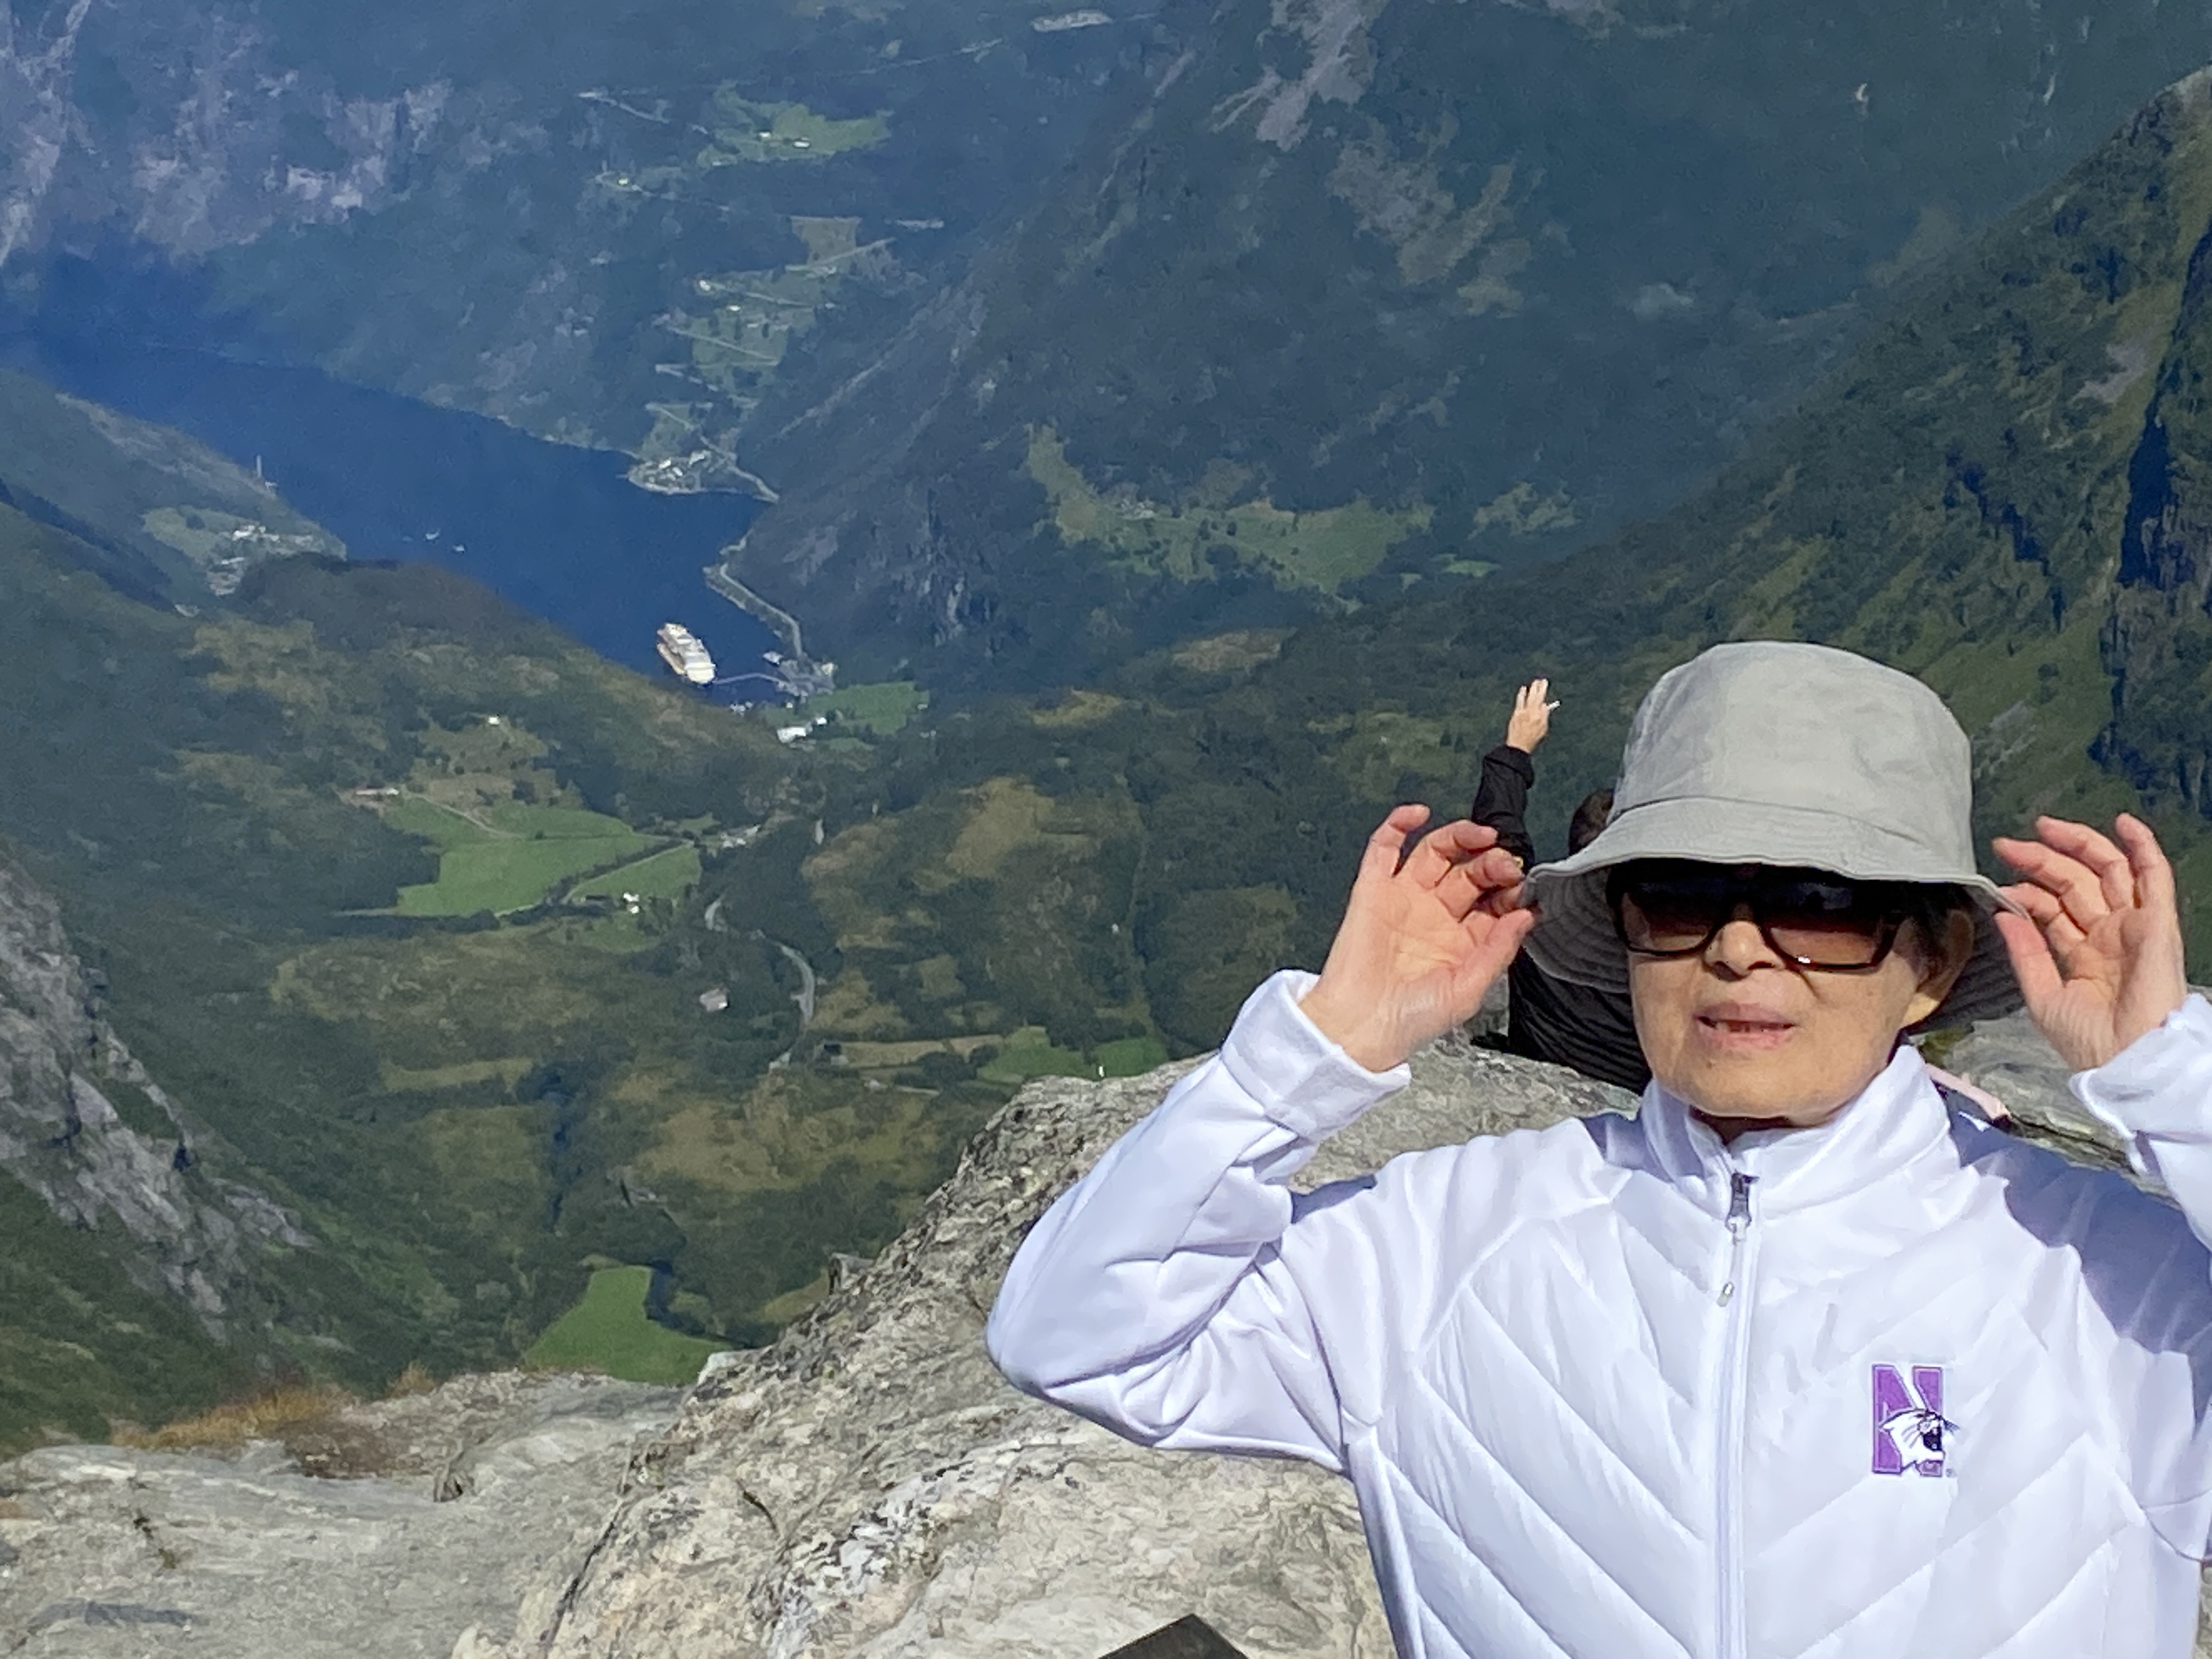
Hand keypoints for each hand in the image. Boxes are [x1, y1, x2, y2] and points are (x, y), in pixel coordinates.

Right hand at [1299, 806, 1535, 1071]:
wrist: (1359, 1027)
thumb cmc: (1410, 1020)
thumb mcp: (1469, 990)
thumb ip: (1498, 950)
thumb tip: (1525, 915)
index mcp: (1461, 941)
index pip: (1494, 901)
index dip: (1510, 889)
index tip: (1523, 887)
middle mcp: (1434, 916)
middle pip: (1469, 872)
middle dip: (1491, 862)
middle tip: (1504, 862)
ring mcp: (1403, 899)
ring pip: (1434, 852)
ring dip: (1458, 836)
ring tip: (1480, 835)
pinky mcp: (1372, 890)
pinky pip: (1383, 849)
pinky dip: (1398, 825)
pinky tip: (1418, 815)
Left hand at [1505, 678, 1558, 752]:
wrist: (1519, 745)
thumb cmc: (1531, 739)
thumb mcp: (1543, 729)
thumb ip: (1544, 716)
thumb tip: (1545, 705)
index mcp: (1541, 717)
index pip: (1543, 700)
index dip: (1544, 691)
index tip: (1545, 684)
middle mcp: (1533, 713)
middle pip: (1537, 697)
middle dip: (1539, 688)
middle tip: (1541, 680)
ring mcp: (1523, 713)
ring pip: (1529, 697)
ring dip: (1532, 688)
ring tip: (1535, 682)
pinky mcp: (1516, 714)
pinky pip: (1520, 701)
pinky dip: (1522, 694)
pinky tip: (1523, 689)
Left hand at [1991, 814, 2188, 1070]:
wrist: (2129, 1060)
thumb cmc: (2089, 1040)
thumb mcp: (2043, 995)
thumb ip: (2025, 953)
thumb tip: (2004, 912)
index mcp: (2084, 955)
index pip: (2054, 909)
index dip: (2028, 890)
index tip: (2000, 879)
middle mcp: (2110, 936)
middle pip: (2076, 884)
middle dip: (2042, 861)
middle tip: (2008, 844)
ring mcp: (2134, 927)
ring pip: (2109, 873)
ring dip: (2079, 845)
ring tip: (2046, 826)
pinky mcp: (2157, 924)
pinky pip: (2155, 877)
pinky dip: (2142, 848)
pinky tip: (2123, 824)